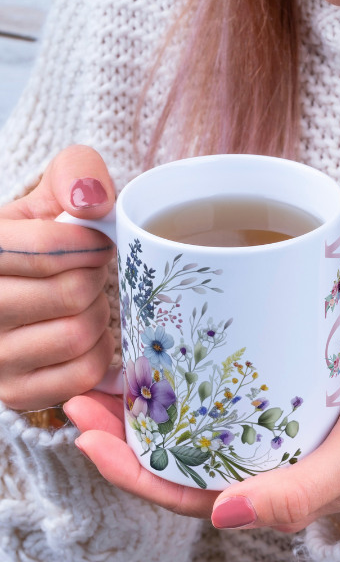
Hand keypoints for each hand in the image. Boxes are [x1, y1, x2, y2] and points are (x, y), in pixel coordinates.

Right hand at [0, 145, 115, 409]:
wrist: (14, 287)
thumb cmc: (32, 243)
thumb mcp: (44, 199)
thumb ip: (72, 175)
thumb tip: (94, 200)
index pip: (50, 249)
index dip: (89, 243)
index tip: (95, 242)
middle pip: (73, 293)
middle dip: (94, 277)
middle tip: (88, 272)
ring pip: (79, 334)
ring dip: (97, 313)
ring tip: (83, 301)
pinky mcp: (15, 391)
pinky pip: (84, 372)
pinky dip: (98, 350)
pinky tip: (83, 331)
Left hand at [64, 355, 339, 530]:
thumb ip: (298, 496)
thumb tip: (223, 517)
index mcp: (272, 492)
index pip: (185, 491)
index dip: (131, 471)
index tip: (89, 432)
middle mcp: (263, 463)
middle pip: (178, 455)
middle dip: (125, 431)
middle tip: (84, 391)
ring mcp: (271, 429)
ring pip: (197, 423)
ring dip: (153, 402)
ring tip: (113, 370)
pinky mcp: (282, 396)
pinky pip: (227, 394)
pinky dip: (196, 380)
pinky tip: (175, 356)